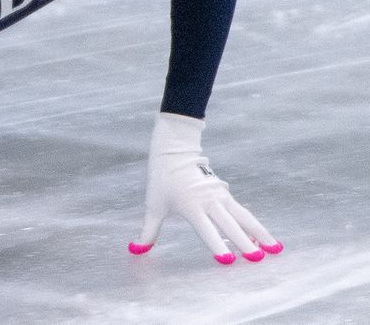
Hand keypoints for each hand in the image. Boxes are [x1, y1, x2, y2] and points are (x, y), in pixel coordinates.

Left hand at [129, 112, 281, 263]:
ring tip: (275, 249)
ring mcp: (220, 196)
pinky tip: (263, 237)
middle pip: (230, 225)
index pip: (206, 230)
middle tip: (259, 259)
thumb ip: (148, 231)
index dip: (216, 245)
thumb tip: (135, 250)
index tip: (228, 260)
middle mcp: (208, 201)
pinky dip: (253, 224)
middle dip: (244, 243)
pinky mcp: (225, 192)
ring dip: (259, 233)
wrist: (174, 149)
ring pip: (243, 217)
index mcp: (191, 206)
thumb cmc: (161, 179)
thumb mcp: (153, 205)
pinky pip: (242, 211)